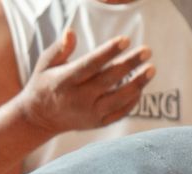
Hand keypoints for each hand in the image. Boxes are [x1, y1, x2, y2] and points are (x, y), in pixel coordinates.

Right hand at [15, 31, 154, 137]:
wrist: (39, 119)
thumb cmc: (45, 84)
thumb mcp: (45, 64)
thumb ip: (59, 49)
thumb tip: (71, 32)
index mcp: (64, 82)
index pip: (89, 66)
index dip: (108, 52)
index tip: (125, 40)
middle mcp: (77, 99)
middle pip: (108, 81)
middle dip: (129, 65)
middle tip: (147, 50)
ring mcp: (88, 114)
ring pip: (117, 99)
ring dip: (137, 84)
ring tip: (151, 69)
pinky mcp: (96, 123)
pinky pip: (119, 113)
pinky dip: (132, 101)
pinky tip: (140, 87)